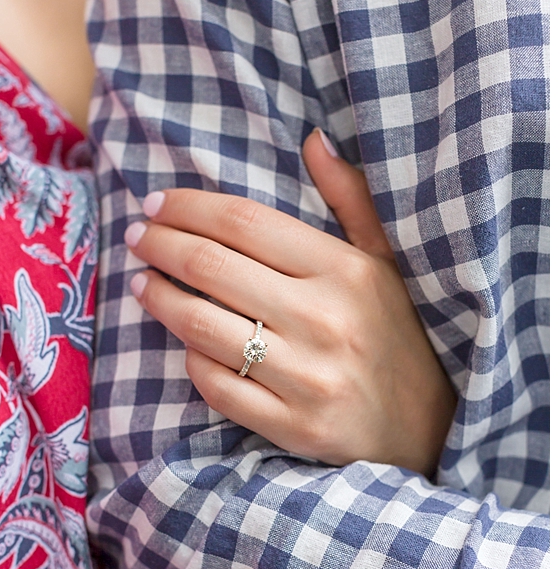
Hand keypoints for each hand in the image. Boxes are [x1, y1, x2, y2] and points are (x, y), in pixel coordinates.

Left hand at [124, 130, 455, 476]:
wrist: (431, 429)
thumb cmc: (397, 334)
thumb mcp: (386, 262)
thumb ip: (351, 199)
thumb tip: (314, 139)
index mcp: (345, 270)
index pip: (244, 222)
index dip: (188, 208)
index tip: (155, 204)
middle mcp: (325, 320)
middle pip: (211, 267)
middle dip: (159, 244)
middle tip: (136, 236)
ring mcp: (307, 378)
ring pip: (202, 328)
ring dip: (158, 299)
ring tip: (139, 282)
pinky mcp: (293, 426)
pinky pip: (215, 386)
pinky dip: (190, 359)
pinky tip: (183, 342)